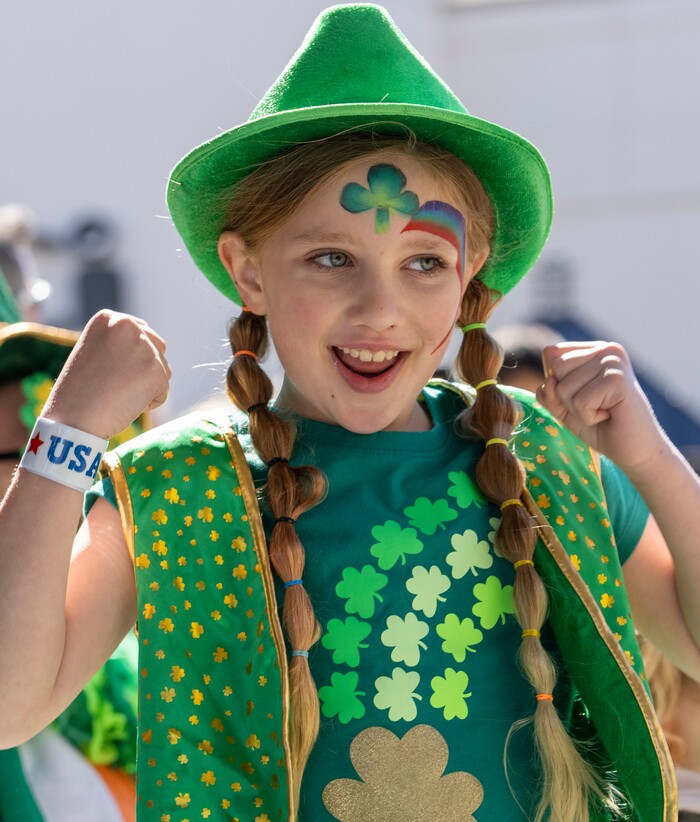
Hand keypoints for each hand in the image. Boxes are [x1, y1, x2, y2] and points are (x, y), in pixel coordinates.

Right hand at [41, 310, 170, 439]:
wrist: (73, 418)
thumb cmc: (80, 392)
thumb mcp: (96, 353)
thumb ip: (122, 344)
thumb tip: (156, 346)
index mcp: (108, 318)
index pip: (142, 333)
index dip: (130, 359)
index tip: (108, 371)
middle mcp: (127, 325)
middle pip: (158, 349)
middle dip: (142, 371)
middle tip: (113, 384)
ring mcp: (143, 346)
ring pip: (163, 371)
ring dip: (146, 387)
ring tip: (116, 393)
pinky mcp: (155, 370)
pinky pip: (162, 392)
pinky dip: (148, 403)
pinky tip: (124, 403)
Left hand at [535, 341, 668, 477]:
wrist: (634, 449)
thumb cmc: (600, 426)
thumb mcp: (564, 407)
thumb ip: (549, 391)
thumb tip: (550, 381)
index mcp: (593, 350)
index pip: (550, 354)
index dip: (557, 384)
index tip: (584, 396)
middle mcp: (606, 349)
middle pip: (556, 368)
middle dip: (567, 398)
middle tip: (596, 406)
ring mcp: (613, 362)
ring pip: (565, 387)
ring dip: (579, 410)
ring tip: (604, 411)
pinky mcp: (618, 380)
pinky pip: (580, 402)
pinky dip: (589, 417)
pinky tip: (610, 416)